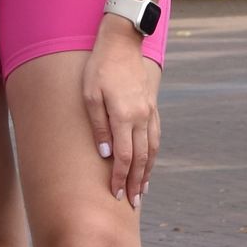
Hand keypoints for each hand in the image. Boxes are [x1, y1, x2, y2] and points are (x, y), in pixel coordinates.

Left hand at [80, 20, 160, 206]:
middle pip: (141, 158)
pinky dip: (153, 155)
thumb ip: (98, 126)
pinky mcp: (152, 106)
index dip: (120, 178)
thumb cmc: (100, 68)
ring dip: (147, 172)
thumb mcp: (90, 95)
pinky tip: (149, 163)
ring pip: (152, 150)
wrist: (123, 42)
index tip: (115, 195)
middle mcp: (141, 117)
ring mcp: (150, 112)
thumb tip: (105, 155)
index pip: (124, 157)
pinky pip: (155, 137)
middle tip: (132, 203)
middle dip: (135, 183)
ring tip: (142, 191)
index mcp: (125, 116)